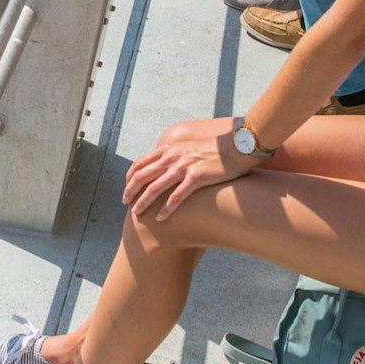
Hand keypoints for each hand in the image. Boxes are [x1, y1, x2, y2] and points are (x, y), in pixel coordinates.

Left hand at [123, 118, 256, 219]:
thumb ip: (176, 153)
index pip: (141, 163)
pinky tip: (161, 218)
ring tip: (137, 214)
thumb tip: (167, 164)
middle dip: (131, 191)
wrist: (238, 145)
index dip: (130, 177)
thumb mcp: (190, 146)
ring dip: (143, 202)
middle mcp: (173, 156)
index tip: (127, 188)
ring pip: (156, 187)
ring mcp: (184, 166)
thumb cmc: (216, 148)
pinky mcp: (197, 177)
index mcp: (169, 148)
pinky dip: (167, 208)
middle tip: (125, 204)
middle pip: (143, 176)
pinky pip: (177, 196)